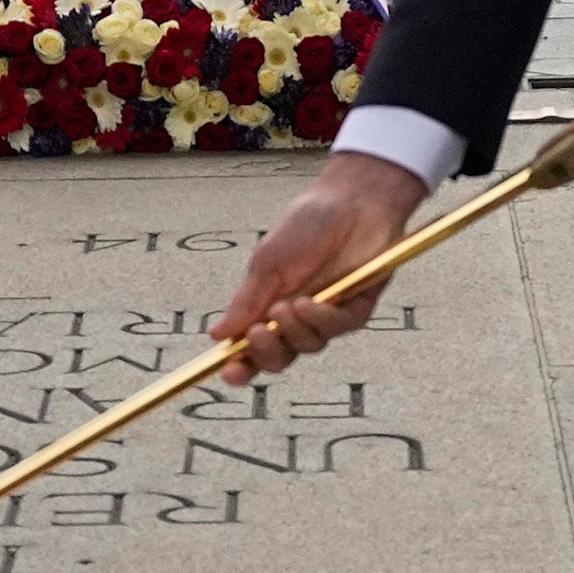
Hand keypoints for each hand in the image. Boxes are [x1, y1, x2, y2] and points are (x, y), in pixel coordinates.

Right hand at [214, 152, 424, 375]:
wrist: (350, 201)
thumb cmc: (307, 224)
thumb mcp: (268, 262)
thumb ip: (246, 301)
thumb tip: (217, 334)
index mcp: (269, 306)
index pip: (253, 347)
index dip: (241, 365)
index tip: (229, 372)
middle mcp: (298, 317)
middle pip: (280, 358)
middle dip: (266, 352)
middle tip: (258, 332)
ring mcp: (327, 314)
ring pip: (308, 346)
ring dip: (294, 330)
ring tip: (288, 304)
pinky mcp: (356, 308)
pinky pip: (338, 329)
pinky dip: (322, 319)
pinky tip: (312, 301)